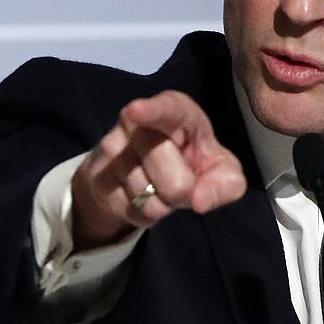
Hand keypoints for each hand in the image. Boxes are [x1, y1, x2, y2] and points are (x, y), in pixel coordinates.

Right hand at [70, 91, 246, 250]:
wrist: (146, 174)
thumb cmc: (191, 160)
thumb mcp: (220, 169)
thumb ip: (226, 182)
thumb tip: (200, 201)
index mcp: (176, 110)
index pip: (165, 109)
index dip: (152, 111)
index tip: (135, 111)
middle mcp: (137, 122)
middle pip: (172, 177)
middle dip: (184, 191)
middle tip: (184, 182)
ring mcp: (112, 148)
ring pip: (147, 197)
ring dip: (162, 203)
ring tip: (159, 185)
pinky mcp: (96, 176)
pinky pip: (129, 210)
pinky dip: (144, 214)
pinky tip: (142, 196)